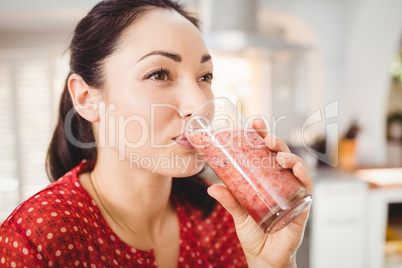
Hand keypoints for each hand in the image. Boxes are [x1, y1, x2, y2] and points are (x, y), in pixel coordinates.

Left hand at [207, 117, 312, 267]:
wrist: (265, 257)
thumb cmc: (254, 233)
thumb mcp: (238, 213)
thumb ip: (229, 200)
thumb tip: (211, 186)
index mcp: (265, 179)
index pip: (264, 152)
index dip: (261, 136)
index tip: (254, 123)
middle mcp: (281, 182)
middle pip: (281, 155)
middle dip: (275, 141)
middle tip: (265, 136)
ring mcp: (292, 191)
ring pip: (295, 166)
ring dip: (288, 156)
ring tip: (277, 155)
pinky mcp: (303, 205)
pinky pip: (306, 186)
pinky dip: (303, 174)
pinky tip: (295, 168)